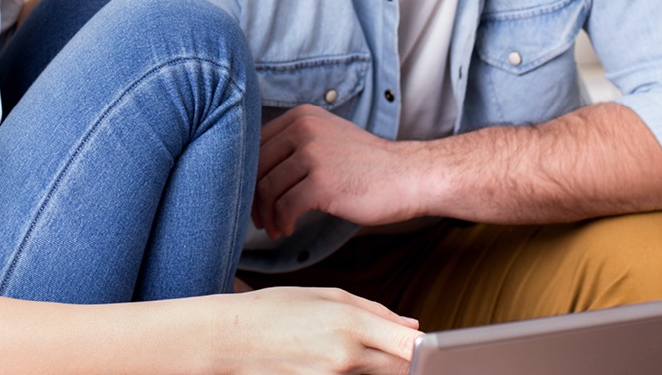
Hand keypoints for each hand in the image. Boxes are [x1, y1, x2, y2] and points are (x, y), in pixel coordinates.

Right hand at [217, 287, 420, 374]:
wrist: (229, 341)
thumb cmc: (274, 310)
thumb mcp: (326, 295)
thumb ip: (375, 311)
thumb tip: (413, 325)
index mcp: (350, 325)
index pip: (411, 346)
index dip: (429, 349)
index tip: (433, 346)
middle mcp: (346, 358)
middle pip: (400, 367)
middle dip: (403, 357)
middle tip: (388, 343)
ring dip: (377, 365)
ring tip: (346, 346)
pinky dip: (355, 374)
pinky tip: (334, 359)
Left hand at [252, 105, 424, 237]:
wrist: (408, 176)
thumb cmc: (369, 164)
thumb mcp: (329, 137)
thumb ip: (296, 144)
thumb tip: (258, 171)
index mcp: (302, 116)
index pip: (257, 145)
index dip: (249, 174)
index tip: (254, 197)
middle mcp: (304, 129)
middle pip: (257, 168)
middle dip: (253, 198)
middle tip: (259, 218)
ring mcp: (312, 155)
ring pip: (267, 189)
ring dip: (267, 215)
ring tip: (275, 228)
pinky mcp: (321, 183)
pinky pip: (285, 207)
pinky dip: (282, 222)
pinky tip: (288, 229)